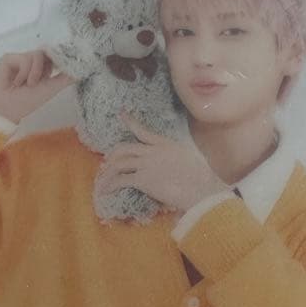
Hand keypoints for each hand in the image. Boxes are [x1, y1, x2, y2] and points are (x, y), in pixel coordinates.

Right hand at [0, 50, 73, 124]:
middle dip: (49, 65)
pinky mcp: (9, 58)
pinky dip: (25, 72)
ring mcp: (20, 59)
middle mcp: (31, 63)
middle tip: (46, 77)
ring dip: (36, 72)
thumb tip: (82, 71)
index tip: (72, 59)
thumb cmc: (25, 102)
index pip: (54, 57)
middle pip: (47, 53)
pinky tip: (17, 82)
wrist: (4, 109)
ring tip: (28, 85)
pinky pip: (25, 58)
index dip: (61, 57)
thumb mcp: (50, 90)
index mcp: (41, 70)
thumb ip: (64, 79)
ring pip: (38, 54)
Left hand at [96, 113, 229, 212]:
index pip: (144, 132)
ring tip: (102, 183)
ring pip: (119, 164)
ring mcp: (147, 164)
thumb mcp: (194, 158)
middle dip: (113, 156)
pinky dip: (110, 185)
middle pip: (125, 148)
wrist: (202, 189)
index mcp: (166, 144)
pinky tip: (104, 192)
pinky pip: (120, 180)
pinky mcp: (143, 179)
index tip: (121, 114)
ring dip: (108, 174)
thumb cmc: (203, 178)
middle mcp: (154, 151)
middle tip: (107, 163)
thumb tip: (186, 160)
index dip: (130, 122)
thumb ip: (184, 156)